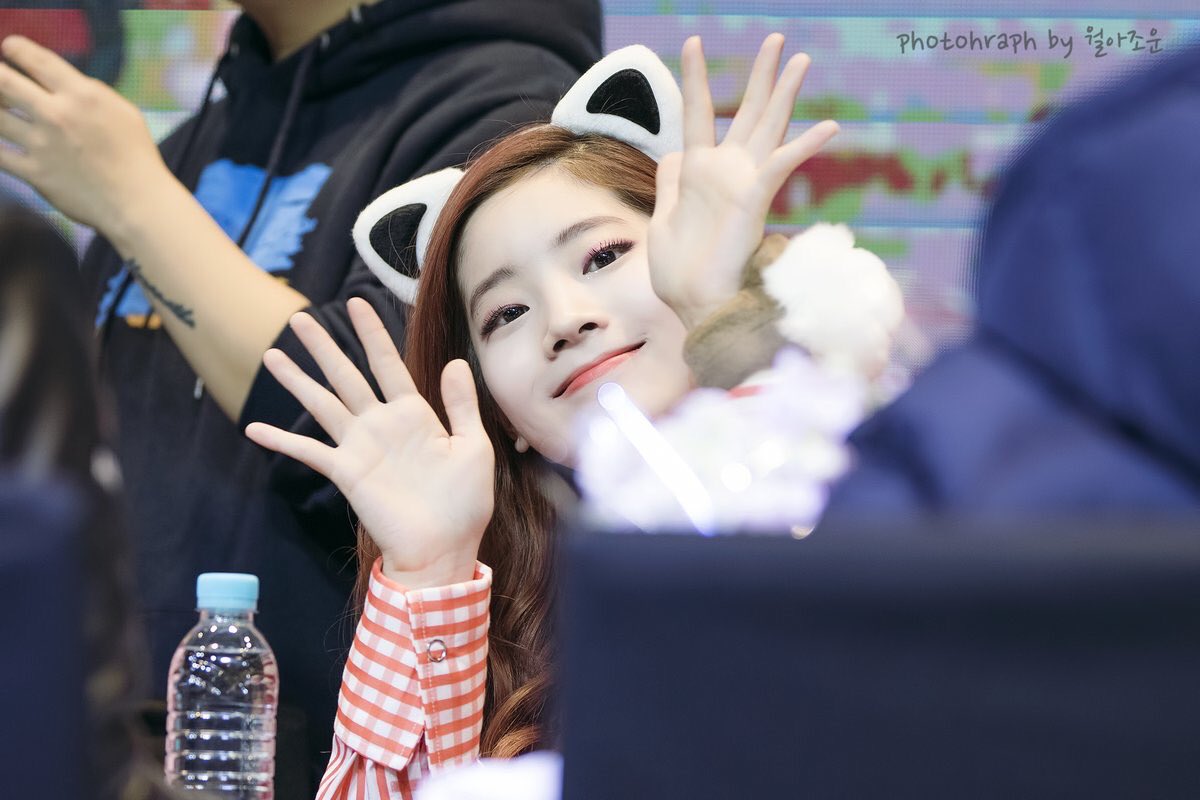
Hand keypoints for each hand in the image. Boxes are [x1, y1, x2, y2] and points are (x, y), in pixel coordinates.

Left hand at [0, 35, 171, 235]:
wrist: (138, 203)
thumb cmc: (136, 157)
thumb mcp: (124, 112)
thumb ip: (92, 91)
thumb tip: (62, 82)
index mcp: (82, 95)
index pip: (35, 59)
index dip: (14, 48)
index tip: (9, 50)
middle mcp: (58, 115)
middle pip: (3, 81)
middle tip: (0, 80)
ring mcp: (43, 145)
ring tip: (5, 113)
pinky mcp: (35, 173)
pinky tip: (2, 143)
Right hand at [245, 299, 494, 587]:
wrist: (444, 549)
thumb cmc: (464, 504)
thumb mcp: (474, 448)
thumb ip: (462, 406)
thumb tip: (455, 362)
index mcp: (414, 415)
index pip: (388, 363)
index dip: (373, 333)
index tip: (358, 302)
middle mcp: (382, 425)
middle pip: (347, 375)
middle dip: (325, 346)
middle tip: (300, 317)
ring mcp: (360, 447)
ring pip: (322, 402)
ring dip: (296, 380)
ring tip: (272, 353)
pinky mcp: (346, 473)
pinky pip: (309, 451)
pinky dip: (281, 441)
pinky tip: (253, 429)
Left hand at [648, 34, 839, 330]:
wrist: (693, 305)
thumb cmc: (679, 273)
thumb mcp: (661, 219)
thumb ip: (670, 183)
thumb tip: (672, 154)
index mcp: (699, 173)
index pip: (699, 114)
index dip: (695, 78)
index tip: (692, 42)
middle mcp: (726, 172)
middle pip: (749, 112)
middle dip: (762, 75)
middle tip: (777, 39)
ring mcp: (743, 184)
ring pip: (769, 128)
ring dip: (786, 94)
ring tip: (802, 60)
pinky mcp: (754, 200)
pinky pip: (783, 165)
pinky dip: (805, 145)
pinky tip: (830, 126)